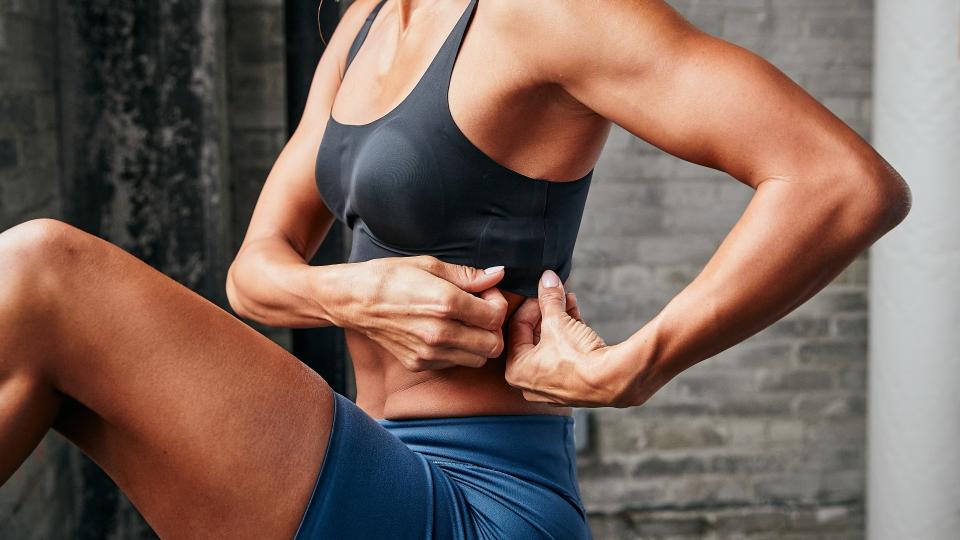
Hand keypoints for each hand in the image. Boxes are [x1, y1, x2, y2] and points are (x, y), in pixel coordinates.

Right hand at [331, 255, 508, 371]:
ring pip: (478, 359)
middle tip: (479, 312)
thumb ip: (468, 275)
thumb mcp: (429, 266)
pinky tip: (444, 332)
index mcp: (446, 304)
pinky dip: (457, 351)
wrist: (353, 300)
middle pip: (493, 345)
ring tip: (463, 323)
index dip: (497, 304)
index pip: (495, 317)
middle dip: (493, 328)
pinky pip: (454, 363)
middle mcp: (440, 333)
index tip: (485, 294)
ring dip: (478, 342)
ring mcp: (429, 353)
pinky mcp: (418, 363)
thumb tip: (497, 274)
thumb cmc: (390, 276)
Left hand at [505, 269, 624, 406]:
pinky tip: (577, 313)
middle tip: (555, 294)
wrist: (611, 380)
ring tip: (568, 299)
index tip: (542, 292)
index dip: (530, 305)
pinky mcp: (574, 383)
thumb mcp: (557, 321)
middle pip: (534, 336)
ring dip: (560, 319)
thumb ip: (549, 298)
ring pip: (551, 343)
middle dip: (547, 311)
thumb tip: (547, 279)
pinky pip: (565, 353)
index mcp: (516, 371)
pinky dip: (570, 334)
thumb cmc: (576, 358)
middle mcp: (531, 383)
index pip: (517, 328)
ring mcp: (553, 386)